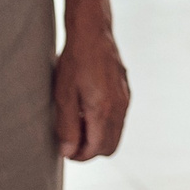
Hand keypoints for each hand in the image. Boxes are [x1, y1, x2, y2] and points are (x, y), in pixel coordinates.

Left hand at [52, 28, 130, 160]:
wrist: (92, 33)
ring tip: (76, 122)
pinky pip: (118, 119)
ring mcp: (125, 99)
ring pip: (116, 133)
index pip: (97, 149)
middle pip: (110, 147)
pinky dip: (104, 123)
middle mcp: (120, 107)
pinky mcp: (125, 91)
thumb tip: (69, 151)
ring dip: (97, 136)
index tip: (65, 150)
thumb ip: (66, 126)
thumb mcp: (63, 95)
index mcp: (104, 110)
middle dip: (90, 150)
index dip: (80, 156)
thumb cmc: (75, 62)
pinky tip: (86, 109)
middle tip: (70, 141)